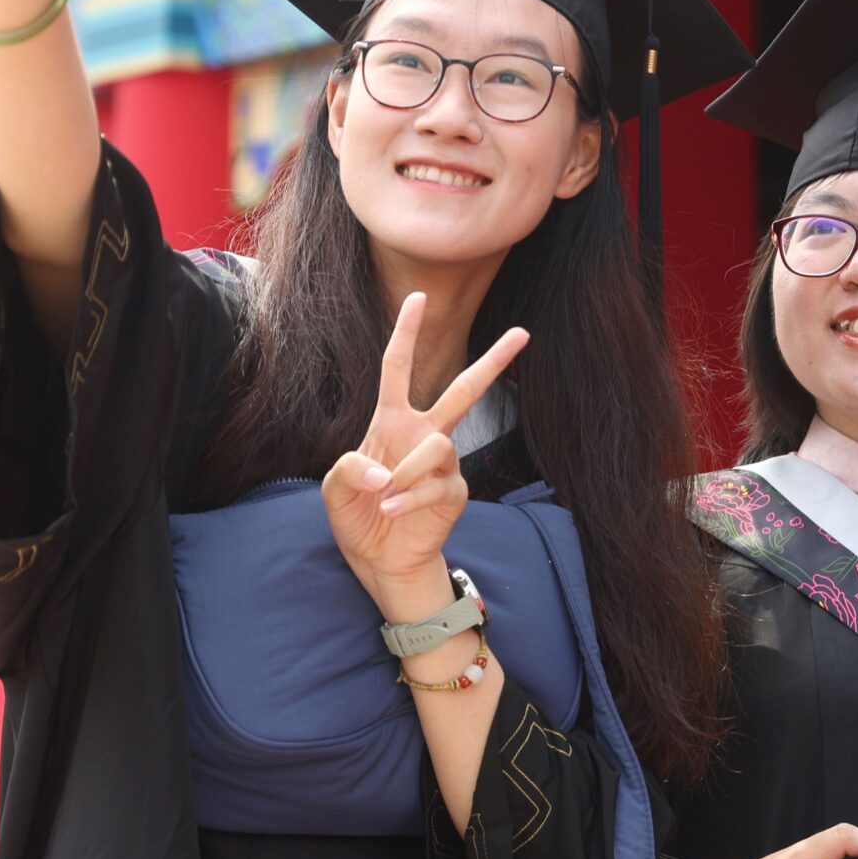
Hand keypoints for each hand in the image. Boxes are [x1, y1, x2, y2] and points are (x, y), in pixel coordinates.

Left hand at [324, 292, 528, 607]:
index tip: (418, 297)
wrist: (380, 561)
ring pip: (439, 444)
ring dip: (407, 471)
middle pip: (463, 389)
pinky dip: (409, 499)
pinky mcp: (455, 493)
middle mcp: (423, 435)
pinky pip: (437, 485)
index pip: (398, 368)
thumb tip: (384, 471)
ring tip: (384, 498)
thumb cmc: (358, 516)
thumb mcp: (335, 489)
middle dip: (493, 361)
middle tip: (522, 332)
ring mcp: (443, 464)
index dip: (407, 332)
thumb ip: (349, 469)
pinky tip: (391, 511)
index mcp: (392, 422)